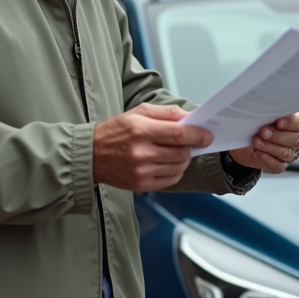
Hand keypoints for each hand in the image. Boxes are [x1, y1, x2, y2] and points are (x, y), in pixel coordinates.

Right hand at [93, 104, 213, 191]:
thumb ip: (166, 113)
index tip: (207, 135)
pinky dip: (176, 171)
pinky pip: (171, 180)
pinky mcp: (141, 185)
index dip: (198, 135)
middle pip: (182, 152)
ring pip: (179, 167)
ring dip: (184, 159)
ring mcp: (141, 171)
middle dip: (191, 147)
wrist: (90, 155)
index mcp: (140, 130)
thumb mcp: (138, 112)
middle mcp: (141, 152)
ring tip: (176, 151)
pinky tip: (168, 163)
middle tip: (190, 142)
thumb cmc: (116, 131)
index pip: (179, 133)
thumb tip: (191, 117)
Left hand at [228, 112, 298, 174]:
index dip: (291, 123)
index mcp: (295, 123)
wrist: (245, 140)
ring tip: (256, 141)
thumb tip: (265, 108)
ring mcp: (289, 153)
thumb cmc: (256, 124)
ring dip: (270, 147)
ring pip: (287, 154)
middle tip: (263, 132)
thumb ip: (268, 112)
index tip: (278, 122)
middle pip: (296, 140)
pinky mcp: (279, 165)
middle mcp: (295, 139)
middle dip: (278, 136)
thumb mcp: (261, 115)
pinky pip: (278, 166)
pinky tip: (258, 153)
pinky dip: (267, 159)